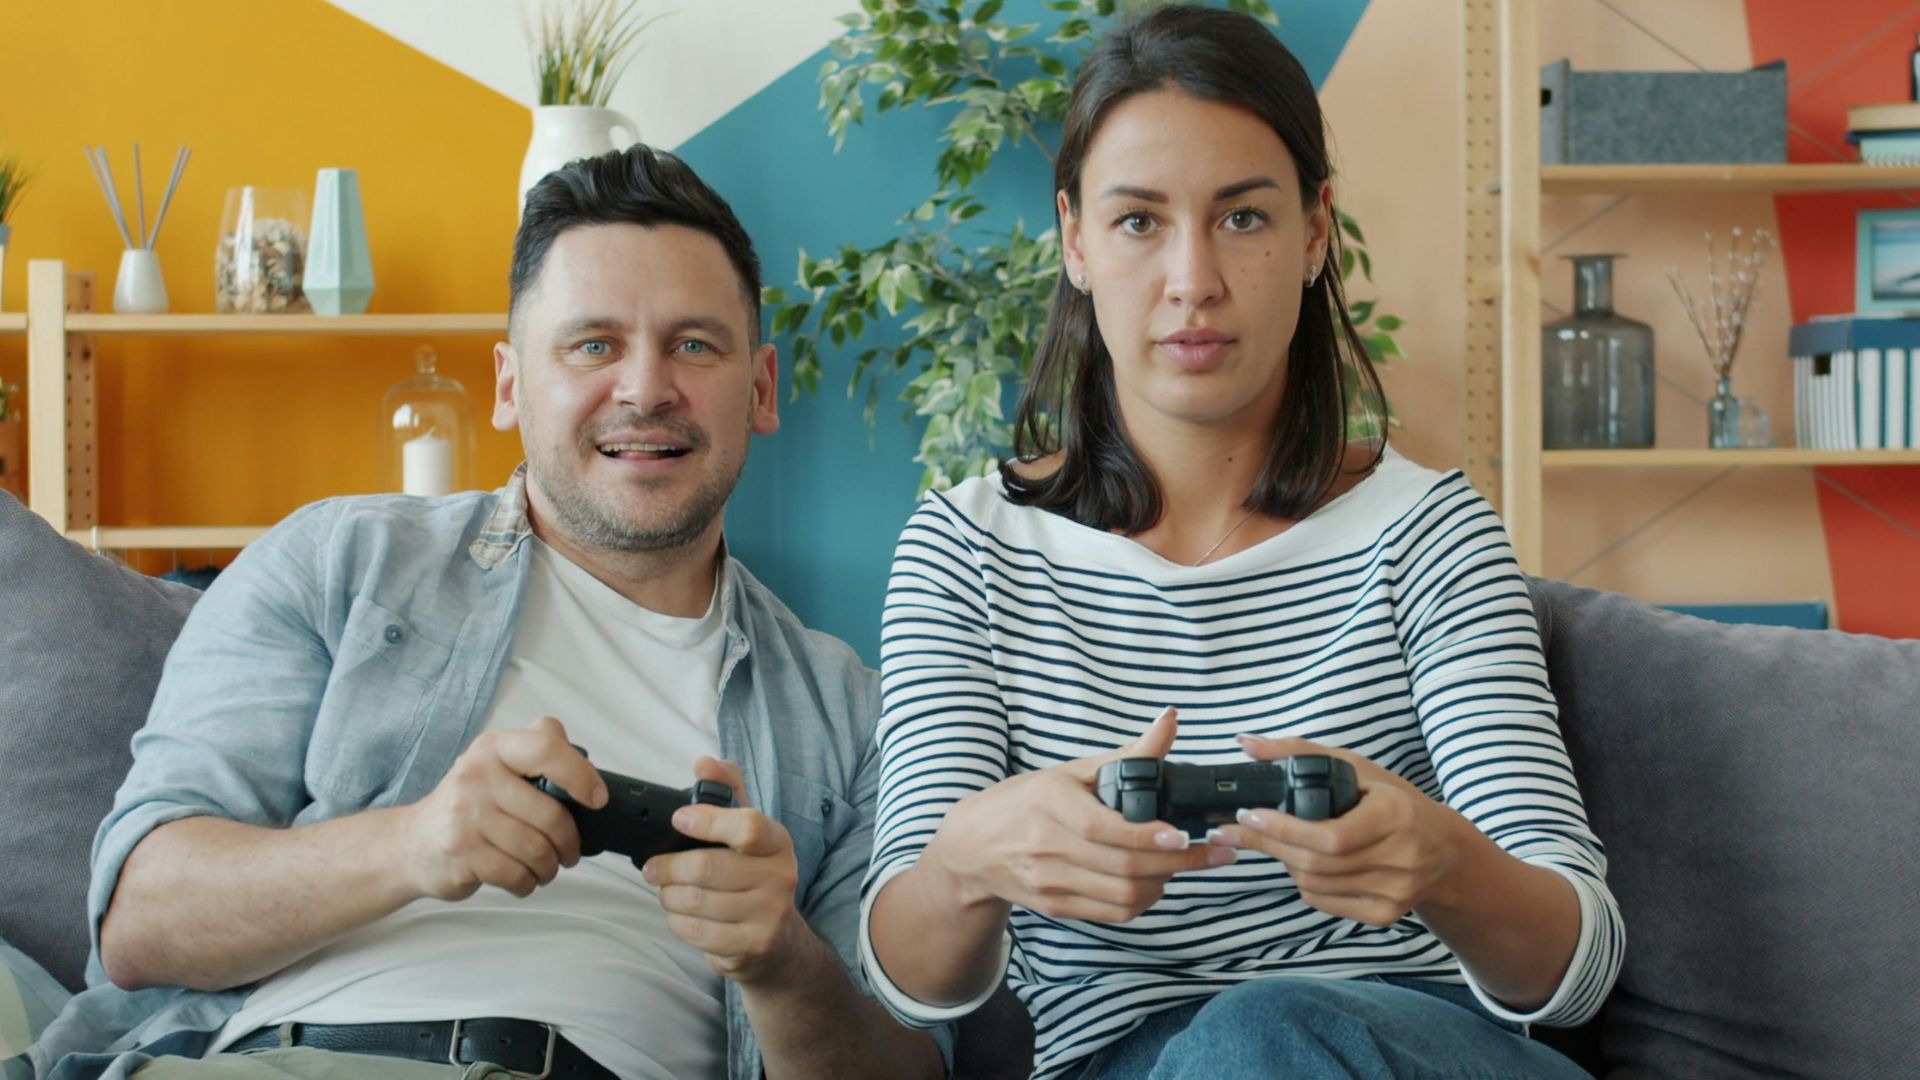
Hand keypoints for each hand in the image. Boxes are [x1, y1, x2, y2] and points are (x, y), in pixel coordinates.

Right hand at [399, 715, 603, 901]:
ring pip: (536, 849)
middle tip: (569, 852)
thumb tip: (585, 762)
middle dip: (569, 842)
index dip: (581, 775)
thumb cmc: (468, 805)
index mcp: (494, 748)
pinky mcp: (461, 852)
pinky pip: (515, 873)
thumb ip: (538, 751)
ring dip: (549, 867)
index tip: (597, 799)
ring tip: (545, 868)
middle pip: (550, 814)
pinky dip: (527, 883)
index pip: (546, 748)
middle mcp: (477, 776)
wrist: (411, 844)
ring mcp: (466, 815)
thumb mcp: (496, 764)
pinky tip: (522, 879)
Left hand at [644, 757, 807, 984]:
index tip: (679, 820)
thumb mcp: (748, 830)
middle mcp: (780, 877)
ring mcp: (768, 915)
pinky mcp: (750, 946)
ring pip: (696, 901)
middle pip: (708, 868)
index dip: (708, 822)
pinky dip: (677, 922)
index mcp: (778, 842)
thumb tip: (704, 763)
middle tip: (653, 868)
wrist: (780, 941)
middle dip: (669, 868)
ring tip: (666, 890)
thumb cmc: (754, 875)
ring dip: (669, 896)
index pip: (748, 827)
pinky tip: (680, 914)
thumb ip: (726, 790)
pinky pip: (696, 932)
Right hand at [921, 707, 1236, 922]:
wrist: (973, 847)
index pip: (1103, 828)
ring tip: (1184, 864)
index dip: (1148, 835)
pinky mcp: (1055, 906)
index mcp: (1048, 803)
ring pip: (1122, 895)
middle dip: (1177, 863)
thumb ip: (1127, 753)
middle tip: (1213, 851)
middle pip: (1122, 866)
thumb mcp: (1070, 771)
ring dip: (1164, 883)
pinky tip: (1155, 882)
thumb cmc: (1026, 802)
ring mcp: (1049, 882)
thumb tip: (1171, 720)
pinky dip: (1142, 901)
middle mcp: (1045, 846)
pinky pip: (1111, 913)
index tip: (1185, 834)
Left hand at [1208, 735, 1471, 927]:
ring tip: (1275, 841)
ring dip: (1283, 862)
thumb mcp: (1356, 768)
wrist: (1443, 850)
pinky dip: (1304, 881)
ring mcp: (1394, 892)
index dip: (1284, 829)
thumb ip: (1299, 752)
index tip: (1248, 814)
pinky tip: (1303, 862)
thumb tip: (1246, 743)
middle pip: (1316, 863)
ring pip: (1314, 885)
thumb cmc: (1394, 802)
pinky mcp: (1385, 914)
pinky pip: (1324, 901)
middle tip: (1236, 829)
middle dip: (1268, 845)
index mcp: (1395, 816)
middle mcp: (1400, 858)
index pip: (1330, 836)